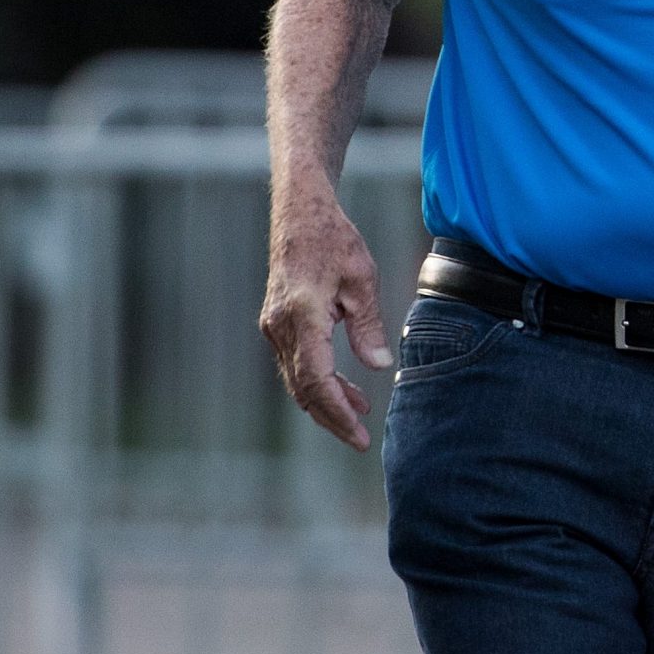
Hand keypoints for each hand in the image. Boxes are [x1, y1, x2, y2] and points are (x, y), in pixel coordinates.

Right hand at [260, 186, 393, 449]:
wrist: (300, 213)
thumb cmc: (334, 239)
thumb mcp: (362, 278)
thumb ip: (369, 325)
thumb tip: (380, 367)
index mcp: (302, 315)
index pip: (316, 379)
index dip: (337, 410)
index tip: (358, 432)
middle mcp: (280, 326)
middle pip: (303, 388)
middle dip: (332, 416)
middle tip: (360, 440)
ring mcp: (274, 327)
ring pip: (298, 379)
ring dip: (326, 400)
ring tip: (361, 413)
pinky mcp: (278, 324)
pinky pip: (297, 364)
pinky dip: (319, 380)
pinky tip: (346, 387)